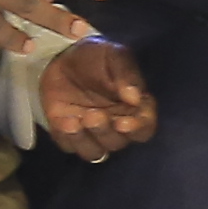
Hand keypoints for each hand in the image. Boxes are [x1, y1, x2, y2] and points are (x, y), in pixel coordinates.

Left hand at [39, 38, 160, 162]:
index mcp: (135, 108)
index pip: (145, 128)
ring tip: (75, 122)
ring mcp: (91, 133)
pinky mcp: (67, 134)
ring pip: (94, 152)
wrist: (62, 56)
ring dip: (85, 141)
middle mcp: (116, 126)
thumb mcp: (115, 56)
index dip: (137, 129)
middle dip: (106, 132)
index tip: (124, 122)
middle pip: (118, 142)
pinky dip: (66, 137)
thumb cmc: (96, 56)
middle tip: (94, 115)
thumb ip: (127, 75)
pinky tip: (63, 121)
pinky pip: (68, 145)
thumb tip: (136, 98)